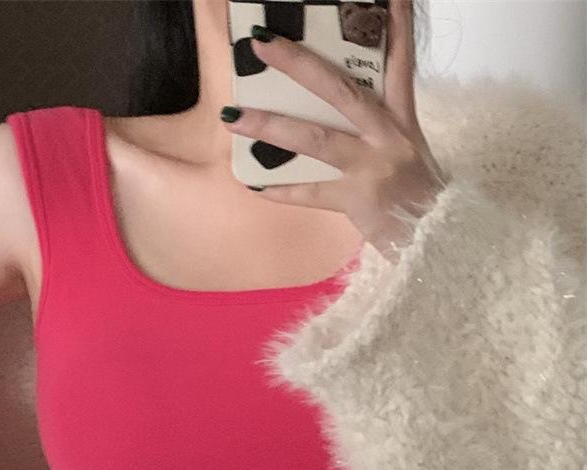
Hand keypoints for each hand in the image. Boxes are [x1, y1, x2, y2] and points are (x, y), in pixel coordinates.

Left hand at [222, 0, 448, 260]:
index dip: (396, 26)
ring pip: (315, 139)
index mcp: (402, 119)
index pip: (401, 63)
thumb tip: (335, 110)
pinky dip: (282, 191)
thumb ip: (378, 127)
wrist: (437, 241)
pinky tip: (254, 185)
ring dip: (271, 126)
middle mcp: (388, 136)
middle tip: (262, 44)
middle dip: (298, 64)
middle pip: (339, 90)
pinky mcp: (358, 201)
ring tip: (233, 118)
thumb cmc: (418, 196)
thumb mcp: (408, 151)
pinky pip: (311, 194)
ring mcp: (372, 168)